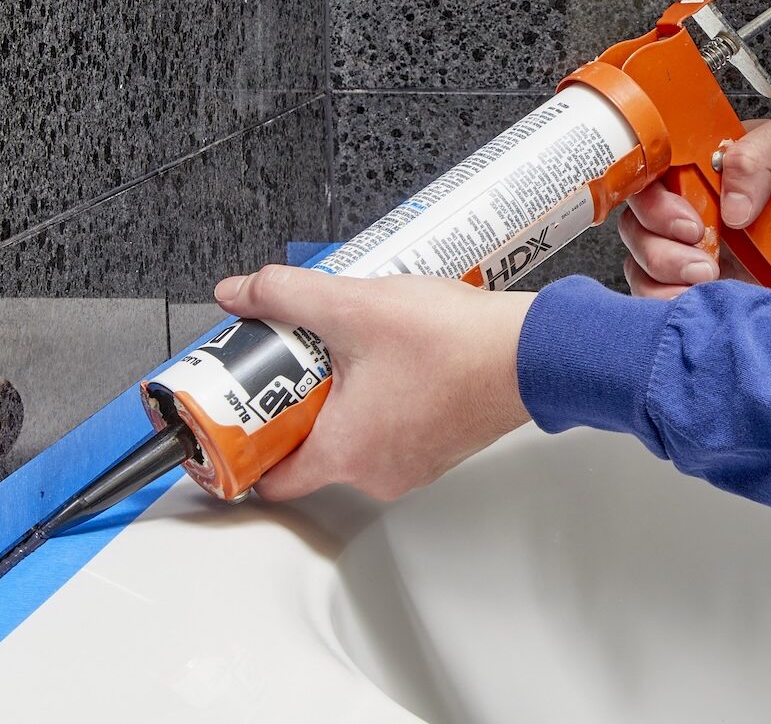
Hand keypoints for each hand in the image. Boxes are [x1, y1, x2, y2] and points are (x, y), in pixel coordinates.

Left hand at [215, 266, 534, 500]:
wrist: (534, 352)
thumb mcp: (353, 306)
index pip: (269, 478)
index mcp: (346, 453)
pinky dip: (377, 402)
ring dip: (339, 400)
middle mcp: (378, 472)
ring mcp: (414, 464)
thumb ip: (285, 295)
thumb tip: (240, 293)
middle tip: (293, 360)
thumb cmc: (458, 344)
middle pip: (309, 450)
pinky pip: (389, 432)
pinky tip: (388, 359)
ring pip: (352, 439)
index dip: (244, 444)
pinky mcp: (439, 447)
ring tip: (345, 350)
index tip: (236, 413)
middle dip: (296, 404)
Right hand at [619, 112, 770, 297]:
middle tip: (704, 251)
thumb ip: (758, 153)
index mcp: (699, 165)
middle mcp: (686, 204)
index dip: (654, 199)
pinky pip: (657, 294)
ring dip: (665, 273)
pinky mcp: (697, 284)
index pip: (646, 174)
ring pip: (640, 262)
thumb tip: (728, 201)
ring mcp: (689, 248)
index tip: (689, 220)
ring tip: (710, 275)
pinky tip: (699, 297)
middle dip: (660, 243)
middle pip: (636, 223)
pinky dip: (667, 300)